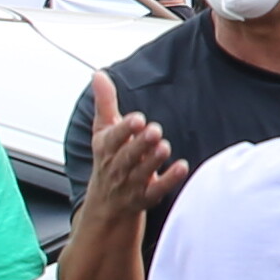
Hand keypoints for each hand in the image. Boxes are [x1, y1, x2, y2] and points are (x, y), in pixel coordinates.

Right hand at [77, 78, 177, 231]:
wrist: (106, 205)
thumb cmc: (108, 160)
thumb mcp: (103, 131)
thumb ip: (104, 103)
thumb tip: (98, 74)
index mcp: (106, 149)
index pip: (113, 139)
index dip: (124, 130)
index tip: (137, 119)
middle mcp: (117, 167)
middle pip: (127, 156)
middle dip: (140, 144)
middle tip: (155, 131)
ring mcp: (131, 184)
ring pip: (141, 173)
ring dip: (153, 161)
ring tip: (165, 147)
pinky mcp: (146, 197)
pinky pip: (157, 190)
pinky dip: (169, 180)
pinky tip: (182, 167)